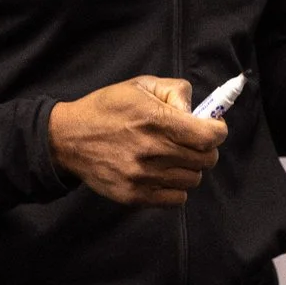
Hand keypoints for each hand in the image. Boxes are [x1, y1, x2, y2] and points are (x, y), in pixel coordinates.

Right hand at [49, 76, 227, 205]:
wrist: (68, 138)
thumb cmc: (107, 108)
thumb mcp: (140, 85)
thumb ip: (174, 91)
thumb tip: (197, 111)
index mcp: (156, 119)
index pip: (209, 136)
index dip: (217, 131)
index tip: (212, 128)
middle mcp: (152, 150)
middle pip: (206, 159)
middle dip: (205, 148)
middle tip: (192, 142)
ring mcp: (143, 176)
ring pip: (193, 180)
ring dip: (190, 168)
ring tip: (174, 157)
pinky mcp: (134, 195)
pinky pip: (176, 199)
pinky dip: (176, 187)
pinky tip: (164, 174)